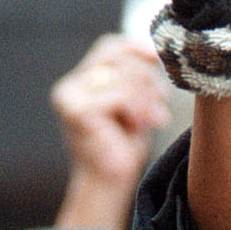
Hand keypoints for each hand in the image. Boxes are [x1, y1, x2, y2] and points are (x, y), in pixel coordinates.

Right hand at [51, 35, 171, 186]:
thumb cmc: (124, 146)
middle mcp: (70, 84)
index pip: (110, 46)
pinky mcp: (77, 109)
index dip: (138, 48)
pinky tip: (138, 126)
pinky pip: (121, 94)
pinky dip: (138, 109)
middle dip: (148, 79)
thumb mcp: (136, 104)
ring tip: (151, 120)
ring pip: (124, 75)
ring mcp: (70, 96)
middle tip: (160, 104)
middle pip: (119, 56)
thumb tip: (155, 50)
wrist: (110, 183)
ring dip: (147, 98)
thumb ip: (138, 77)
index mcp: (82, 80)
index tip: (159, 58)